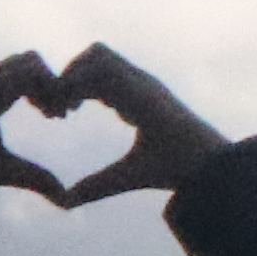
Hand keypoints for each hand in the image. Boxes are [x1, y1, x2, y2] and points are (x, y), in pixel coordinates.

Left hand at [51, 43, 232, 202]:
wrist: (202, 168)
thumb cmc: (171, 170)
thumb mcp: (122, 177)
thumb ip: (95, 186)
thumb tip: (65, 202)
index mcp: (133, 98)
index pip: (95, 77)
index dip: (71, 90)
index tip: (59, 115)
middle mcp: (136, 84)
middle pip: (91, 57)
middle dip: (66, 77)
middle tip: (55, 111)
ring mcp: (141, 80)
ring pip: (96, 53)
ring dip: (72, 74)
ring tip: (64, 108)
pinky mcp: (142, 84)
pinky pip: (104, 64)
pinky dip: (81, 79)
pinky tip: (73, 109)